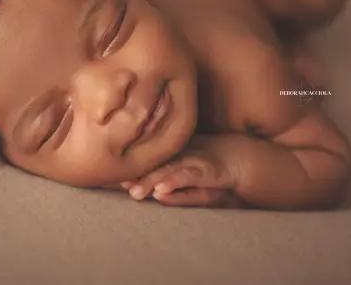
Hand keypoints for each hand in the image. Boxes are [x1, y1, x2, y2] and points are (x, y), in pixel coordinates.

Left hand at [121, 135, 241, 207]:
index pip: (146, 162)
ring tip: (135, 192)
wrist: (237, 160)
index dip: (131, 170)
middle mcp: (177, 156)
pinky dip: (173, 182)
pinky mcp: (203, 169)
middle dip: (135, 177)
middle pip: (152, 166)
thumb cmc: (208, 172)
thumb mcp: (189, 183)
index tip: (113, 179)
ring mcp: (190, 160)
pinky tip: (161, 190)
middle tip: (120, 186)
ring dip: (149, 181)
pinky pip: (186, 175)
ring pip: (165, 170)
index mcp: (169, 156)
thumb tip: (156, 195)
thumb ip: (174, 189)